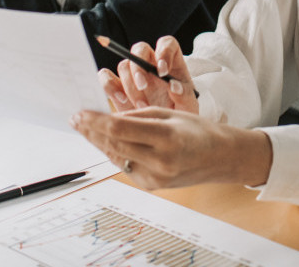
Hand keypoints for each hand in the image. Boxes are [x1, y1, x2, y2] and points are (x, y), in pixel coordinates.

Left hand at [70, 107, 271, 189]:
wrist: (222, 159)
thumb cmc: (200, 132)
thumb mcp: (171, 115)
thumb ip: (138, 116)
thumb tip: (109, 118)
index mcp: (167, 138)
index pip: (120, 129)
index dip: (95, 121)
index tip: (79, 113)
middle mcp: (159, 162)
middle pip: (113, 144)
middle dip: (91, 131)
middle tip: (76, 119)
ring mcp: (155, 178)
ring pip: (116, 157)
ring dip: (98, 142)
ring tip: (84, 129)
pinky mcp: (152, 186)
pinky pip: (126, 166)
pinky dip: (114, 152)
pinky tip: (105, 142)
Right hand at [99, 36, 198, 113]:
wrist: (164, 133)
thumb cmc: (178, 114)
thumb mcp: (189, 108)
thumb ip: (185, 96)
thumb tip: (174, 86)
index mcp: (171, 62)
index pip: (166, 44)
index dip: (163, 52)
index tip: (163, 71)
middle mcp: (150, 63)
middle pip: (140, 49)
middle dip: (139, 67)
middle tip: (143, 86)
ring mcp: (132, 74)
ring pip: (124, 65)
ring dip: (129, 85)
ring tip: (141, 106)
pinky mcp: (117, 87)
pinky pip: (106, 76)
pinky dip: (110, 86)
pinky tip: (122, 100)